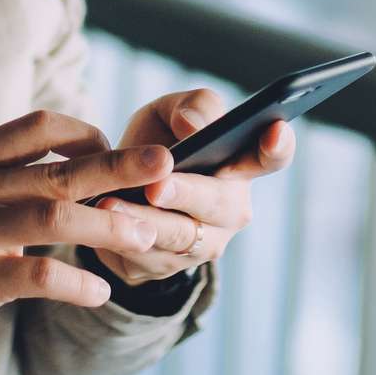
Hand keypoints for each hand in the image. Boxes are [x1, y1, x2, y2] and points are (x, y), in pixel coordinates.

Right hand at [0, 109, 173, 337]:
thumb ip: (7, 168)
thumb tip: (80, 154)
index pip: (38, 126)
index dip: (84, 133)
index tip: (112, 150)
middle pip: (59, 172)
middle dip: (119, 168)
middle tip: (165, 167)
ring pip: (55, 219)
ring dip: (108, 225)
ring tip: (147, 236)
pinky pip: (37, 277)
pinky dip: (75, 283)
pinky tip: (100, 291)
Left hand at [86, 88, 296, 287]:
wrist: (117, 190)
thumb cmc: (156, 144)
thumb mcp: (168, 114)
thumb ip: (189, 106)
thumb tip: (194, 126)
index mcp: (241, 165)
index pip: (272, 155)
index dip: (277, 145)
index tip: (274, 129)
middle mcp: (231, 209)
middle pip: (218, 204)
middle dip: (186, 194)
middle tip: (157, 186)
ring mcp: (202, 244)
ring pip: (178, 237)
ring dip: (144, 222)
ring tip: (111, 205)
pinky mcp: (164, 268)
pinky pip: (145, 260)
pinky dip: (120, 243)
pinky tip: (98, 227)